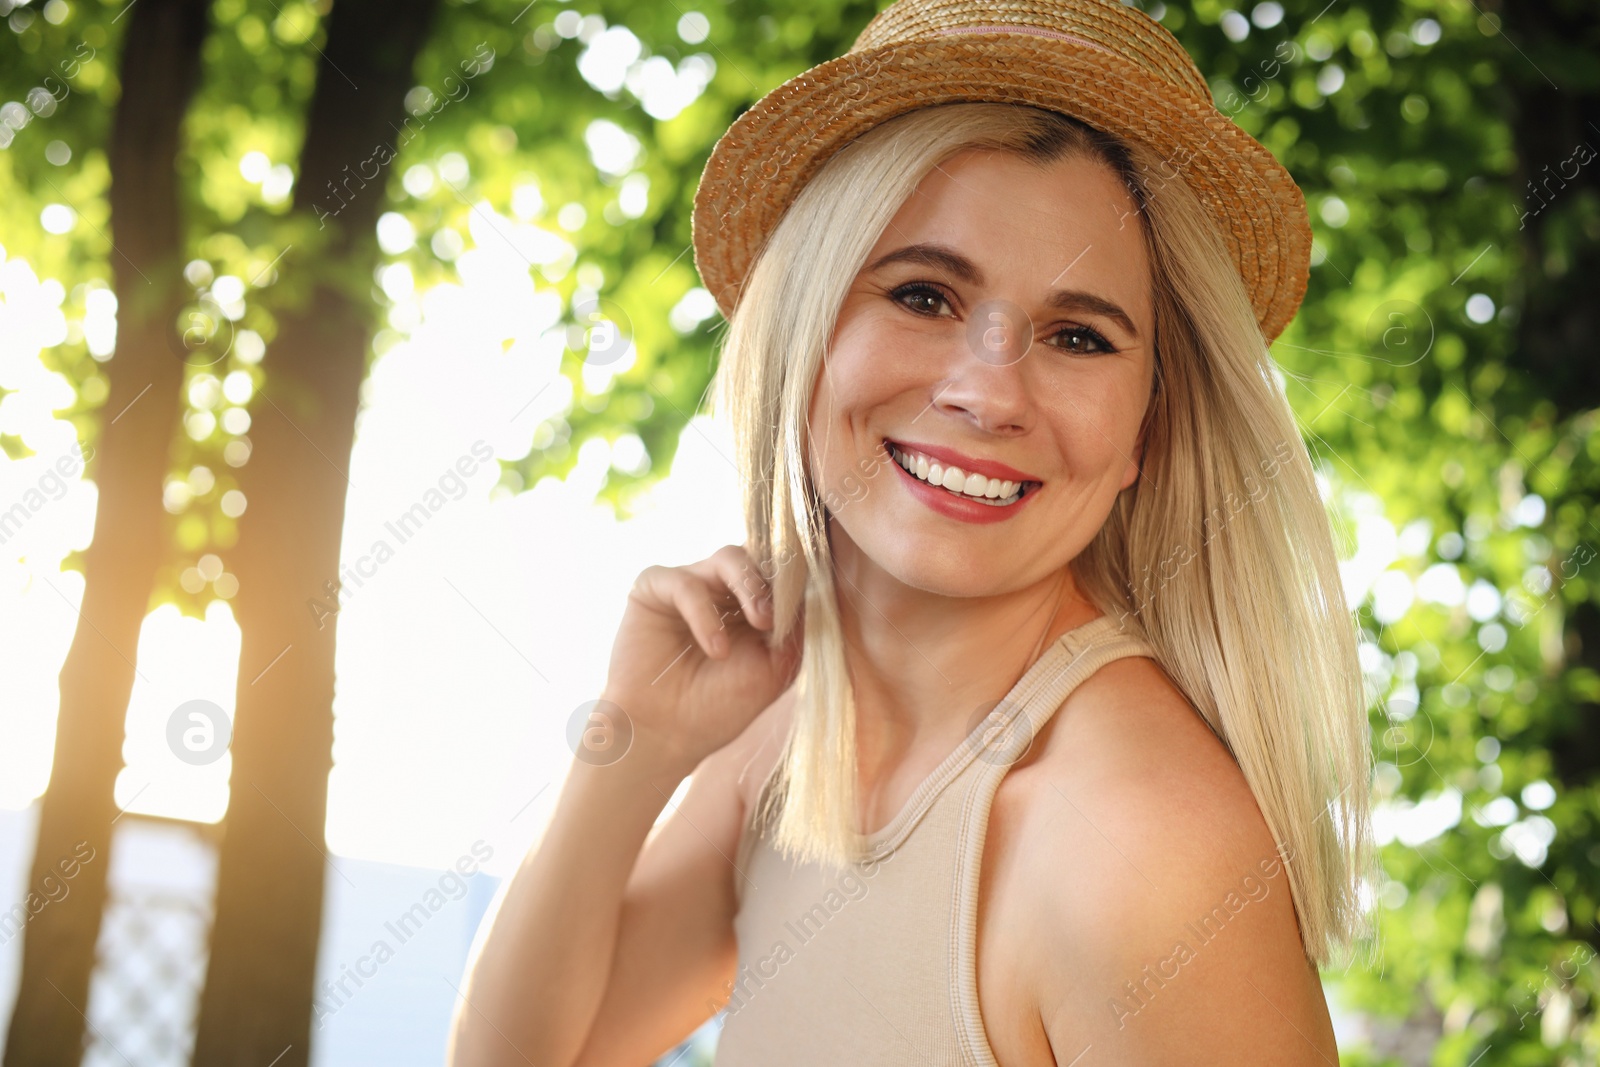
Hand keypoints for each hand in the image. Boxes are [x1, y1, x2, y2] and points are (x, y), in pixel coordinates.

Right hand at [596, 544, 802, 776]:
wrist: (665, 737)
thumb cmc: (719, 708)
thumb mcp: (774, 669)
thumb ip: (795, 630)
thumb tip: (816, 592)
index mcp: (753, 603)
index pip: (782, 571)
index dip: (798, 580)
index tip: (809, 602)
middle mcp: (722, 587)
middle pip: (760, 556)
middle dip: (775, 582)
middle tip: (776, 618)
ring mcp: (690, 584)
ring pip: (729, 557)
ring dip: (749, 586)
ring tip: (759, 623)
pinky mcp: (653, 589)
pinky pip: (684, 583)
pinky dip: (704, 612)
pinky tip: (715, 648)